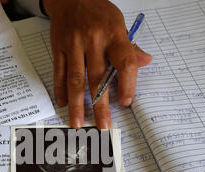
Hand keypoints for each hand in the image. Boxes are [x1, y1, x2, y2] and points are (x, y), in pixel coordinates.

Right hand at [43, 0, 151, 128]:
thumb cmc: (98, 13)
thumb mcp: (119, 24)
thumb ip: (129, 46)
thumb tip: (145, 62)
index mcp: (114, 34)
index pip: (125, 62)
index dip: (127, 84)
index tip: (126, 102)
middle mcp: (93, 40)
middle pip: (98, 77)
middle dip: (100, 104)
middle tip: (103, 124)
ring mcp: (73, 45)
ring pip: (75, 79)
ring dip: (76, 103)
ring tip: (77, 122)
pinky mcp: (58, 48)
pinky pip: (59, 73)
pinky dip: (60, 90)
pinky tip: (62, 103)